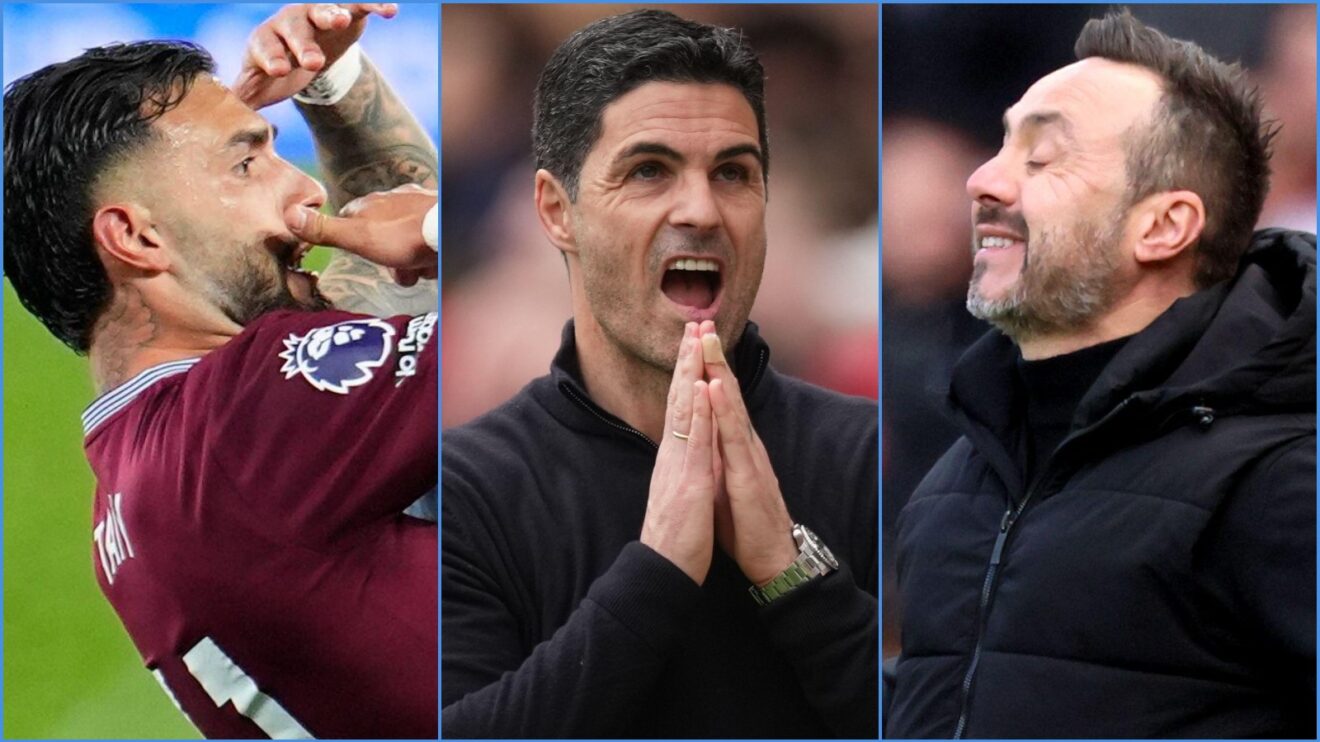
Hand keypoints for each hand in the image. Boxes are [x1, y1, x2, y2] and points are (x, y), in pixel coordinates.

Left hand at [233, 3, 397, 109]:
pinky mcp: (344, 14)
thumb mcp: (260, 83)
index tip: (278, 70)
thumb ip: (243, 98)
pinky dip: (373, 6)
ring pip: (323, 11)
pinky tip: (389, 11)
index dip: (271, 57)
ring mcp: (317, 16)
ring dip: (331, 13)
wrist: (306, 50)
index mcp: (266, 41)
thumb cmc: (280, 68)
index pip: (265, 46)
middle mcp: (290, 24)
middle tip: (311, 62)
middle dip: (303, 44)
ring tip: (340, 19)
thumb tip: (219, 118)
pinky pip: (358, 6)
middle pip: (294, 30)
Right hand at [286, 184, 436, 282]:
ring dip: (410, 261)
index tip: (359, 252)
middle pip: (380, 234)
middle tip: (397, 269)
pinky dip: (429, 255)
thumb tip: (288, 215)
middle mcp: (394, 200)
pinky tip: (434, 264)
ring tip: (419, 268)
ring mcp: (419, 207)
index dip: (351, 239)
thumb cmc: (403, 236)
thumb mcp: (357, 237)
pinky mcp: (439, 219)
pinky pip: (428, 241)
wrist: (451, 233)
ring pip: (405, 240)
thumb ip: (325, 230)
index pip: (349, 218)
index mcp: (370, 203)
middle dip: (386, 257)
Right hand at [640, 323, 718, 584]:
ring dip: (690, 371)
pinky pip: (694, 439)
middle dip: (687, 358)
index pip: (680, 406)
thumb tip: (684, 448)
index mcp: (674, 457)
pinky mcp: (689, 479)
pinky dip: (696, 410)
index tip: (692, 343)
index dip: (685, 373)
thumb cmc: (675, 536)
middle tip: (693, 322)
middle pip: (679, 397)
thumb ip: (681, 467)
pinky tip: (698, 386)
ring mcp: (679, 463)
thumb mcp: (679, 492)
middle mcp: (673, 453)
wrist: (664, 568)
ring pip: (684, 409)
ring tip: (695, 340)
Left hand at [698, 321, 796, 585]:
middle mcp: (744, 444)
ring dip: (719, 371)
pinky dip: (724, 409)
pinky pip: (735, 437)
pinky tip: (716, 387)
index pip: (718, 400)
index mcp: (734, 446)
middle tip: (701, 321)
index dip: (705, 370)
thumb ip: (715, 457)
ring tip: (707, 341)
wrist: (773, 558)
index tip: (692, 339)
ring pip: (732, 406)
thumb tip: (702, 439)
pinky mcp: (749, 474)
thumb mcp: (723, 482)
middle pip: (726, 393)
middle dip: (713, 356)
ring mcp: (749, 456)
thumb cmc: (746, 523)